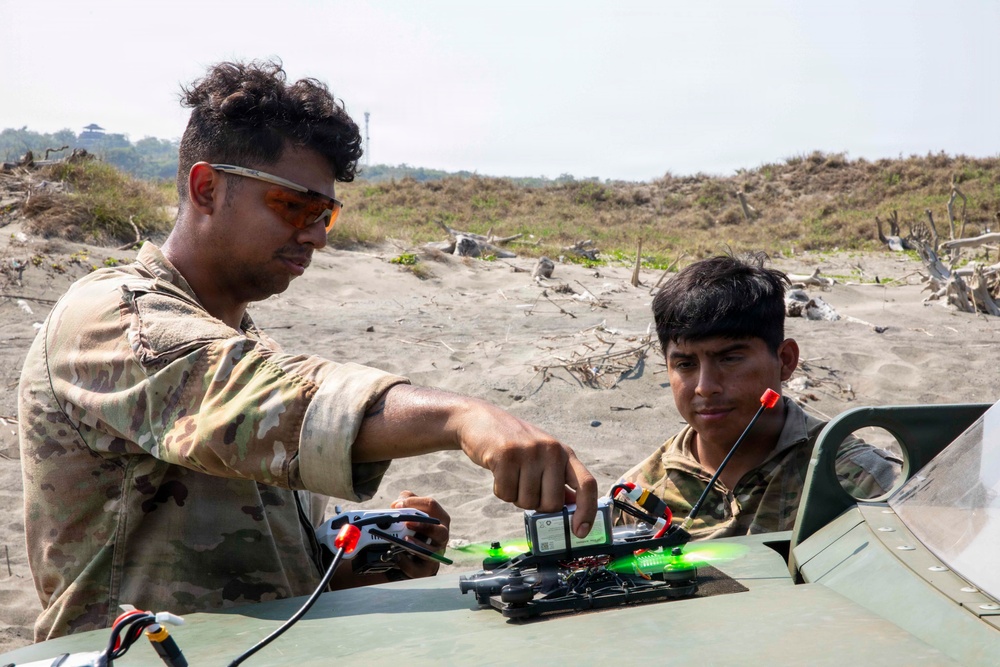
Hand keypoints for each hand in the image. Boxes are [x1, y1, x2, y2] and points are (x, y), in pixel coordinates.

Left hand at [390, 491, 449, 578]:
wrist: (416, 554)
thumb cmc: (415, 528)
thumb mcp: (414, 511)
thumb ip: (407, 501)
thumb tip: (397, 503)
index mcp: (440, 518)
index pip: (431, 506)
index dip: (415, 503)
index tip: (398, 505)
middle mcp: (442, 536)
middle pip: (440, 531)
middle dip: (424, 526)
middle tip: (407, 522)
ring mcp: (436, 554)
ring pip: (432, 552)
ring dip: (417, 545)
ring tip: (404, 539)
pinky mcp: (426, 569)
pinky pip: (418, 568)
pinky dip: (406, 563)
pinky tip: (397, 556)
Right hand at [455, 400, 596, 537]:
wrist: (481, 420)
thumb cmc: (515, 445)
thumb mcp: (543, 456)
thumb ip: (558, 480)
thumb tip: (573, 509)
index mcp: (564, 453)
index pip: (587, 485)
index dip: (587, 511)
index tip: (580, 531)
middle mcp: (551, 450)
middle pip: (552, 503)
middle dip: (537, 504)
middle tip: (525, 486)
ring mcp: (529, 452)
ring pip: (528, 502)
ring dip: (516, 497)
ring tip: (511, 474)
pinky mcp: (506, 455)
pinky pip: (506, 494)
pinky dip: (501, 490)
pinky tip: (499, 472)